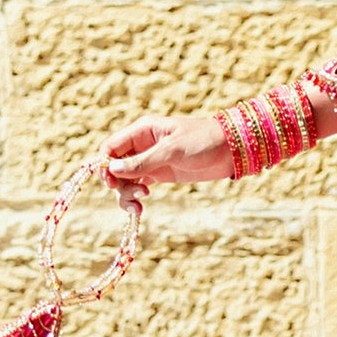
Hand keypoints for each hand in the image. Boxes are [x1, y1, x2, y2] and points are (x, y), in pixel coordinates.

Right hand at [104, 112, 234, 202]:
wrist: (231, 150)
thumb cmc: (203, 141)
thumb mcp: (171, 151)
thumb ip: (142, 161)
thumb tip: (111, 169)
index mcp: (142, 130)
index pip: (110, 146)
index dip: (104, 164)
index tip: (110, 182)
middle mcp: (142, 145)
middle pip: (114, 165)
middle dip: (118, 183)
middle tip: (134, 195)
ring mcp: (149, 160)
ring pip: (124, 179)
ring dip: (126, 193)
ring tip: (139, 205)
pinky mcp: (159, 174)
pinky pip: (138, 186)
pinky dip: (135, 197)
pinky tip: (141, 206)